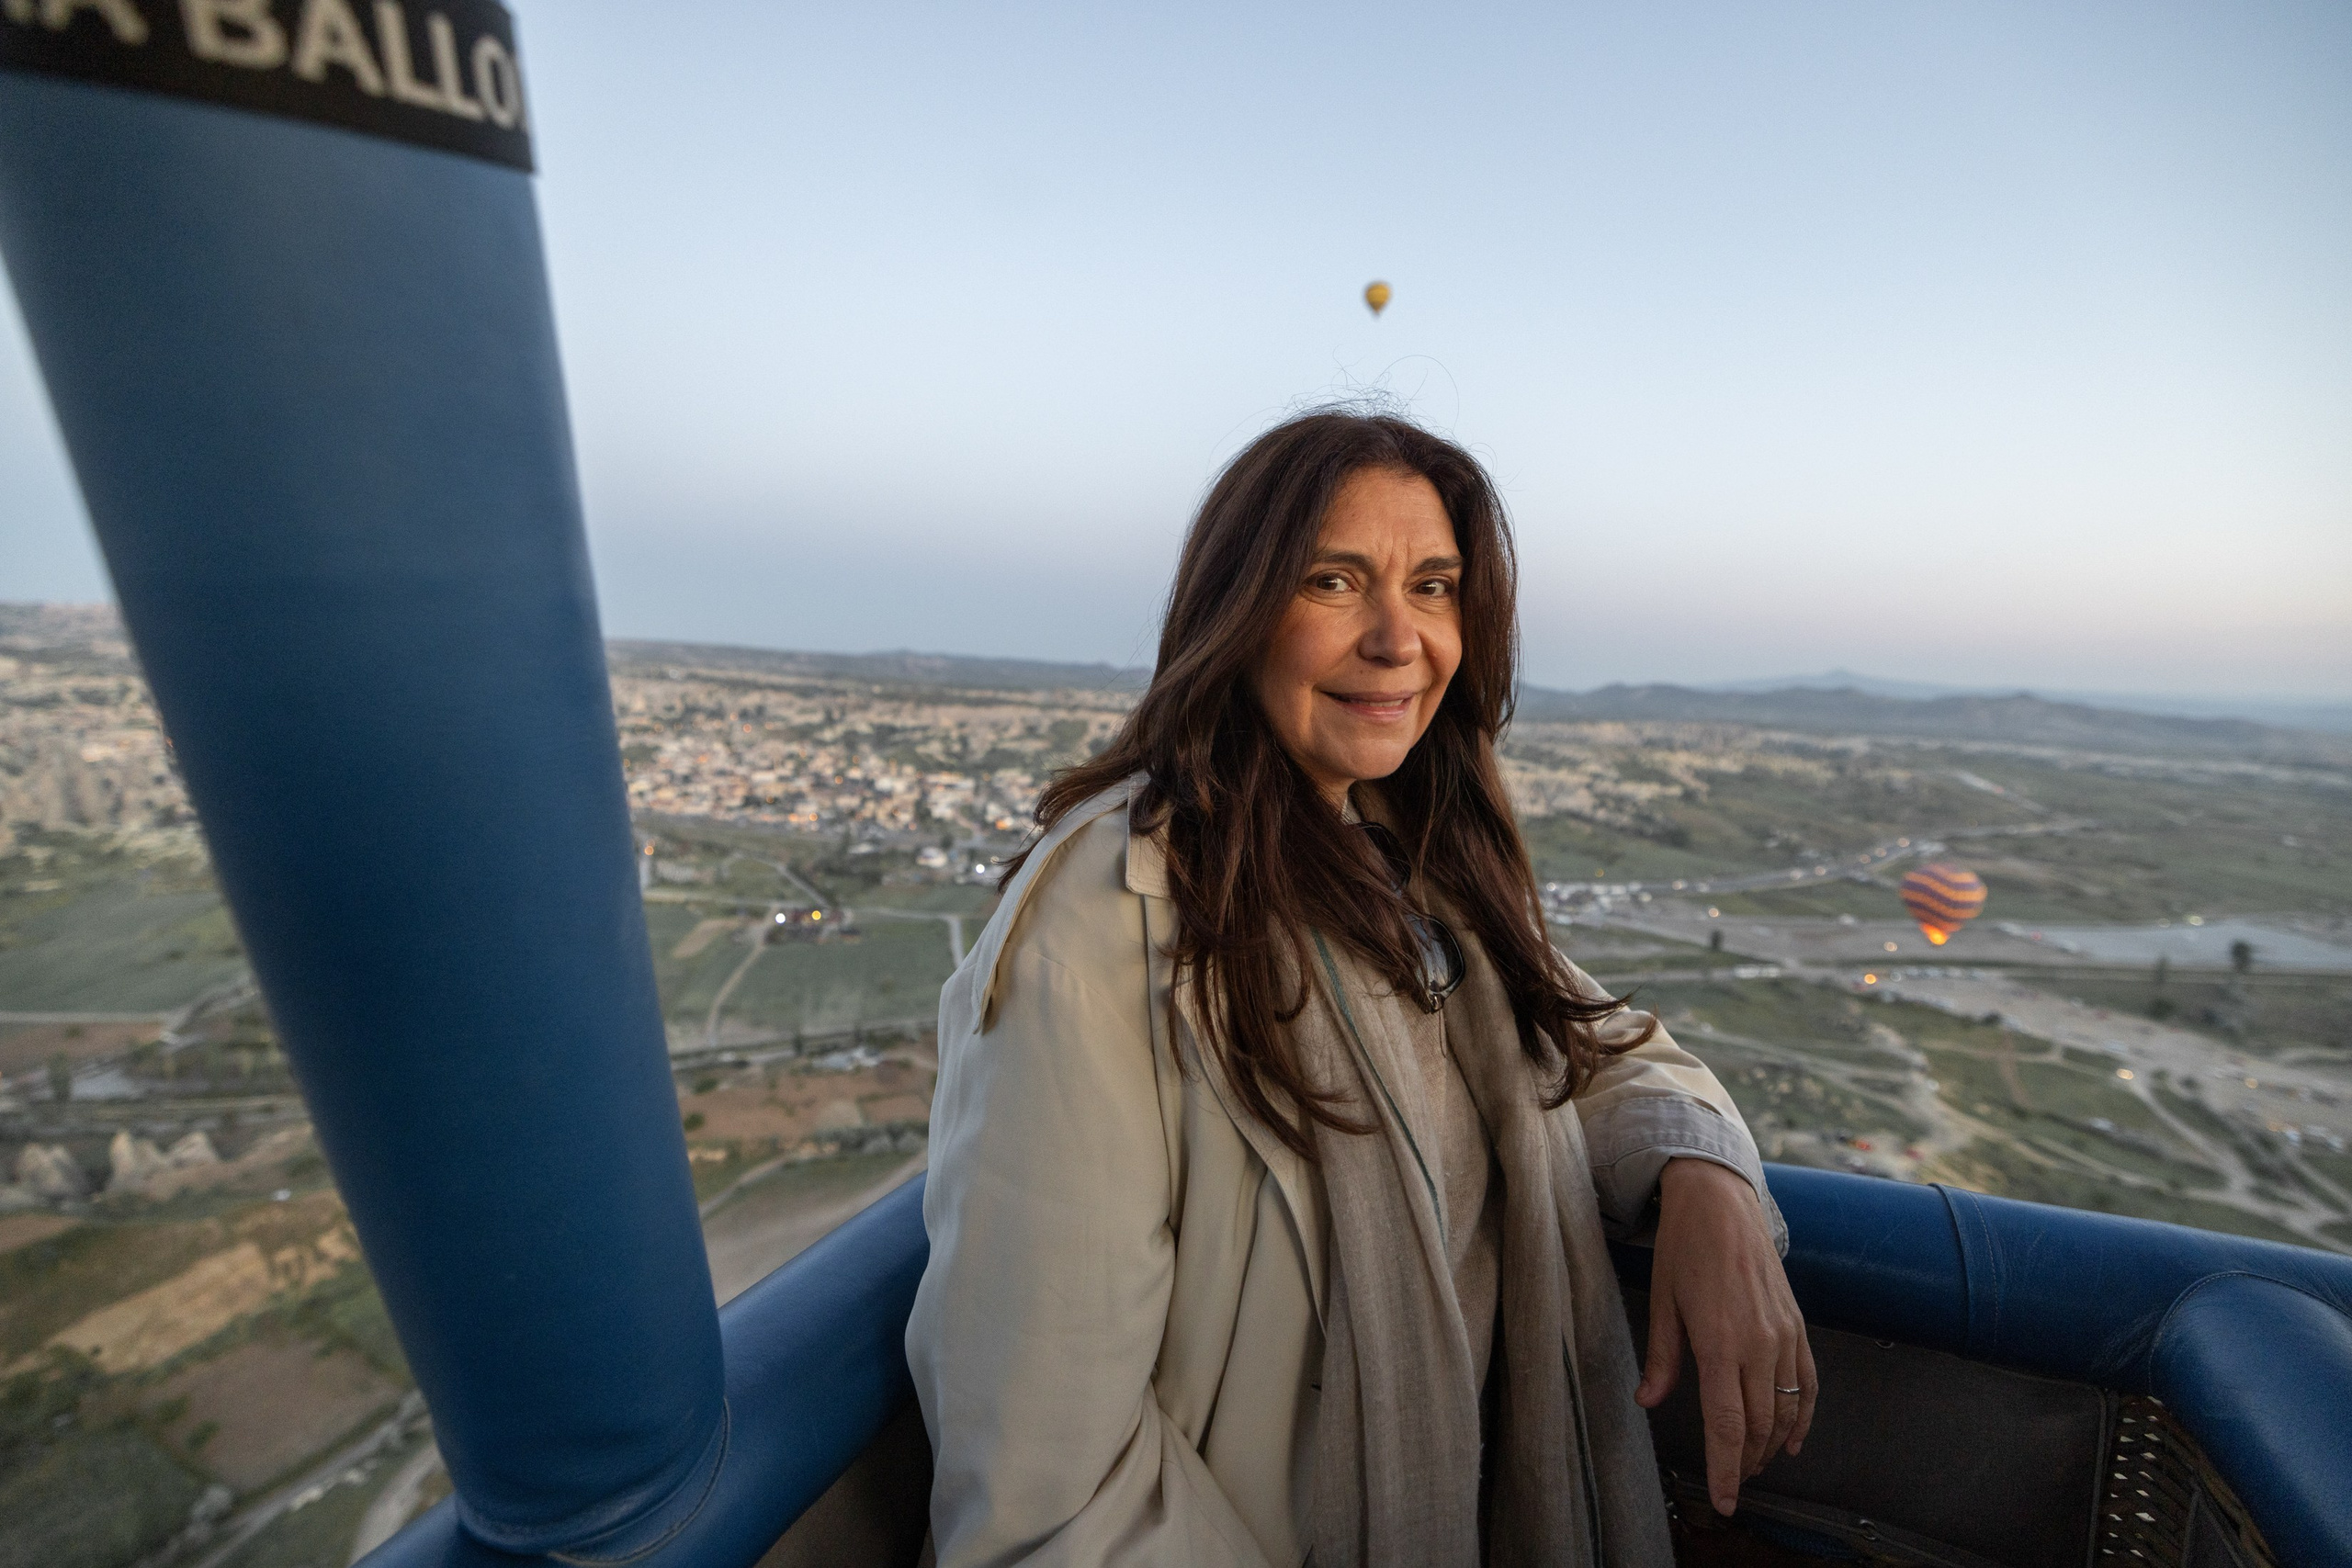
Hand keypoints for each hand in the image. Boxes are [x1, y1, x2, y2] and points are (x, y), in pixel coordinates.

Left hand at [1633, 1157, 1814, 1516]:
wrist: (1721, 1202)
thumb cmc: (1684, 1247)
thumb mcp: (1662, 1301)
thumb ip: (1661, 1357)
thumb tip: (1648, 1401)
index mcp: (1720, 1341)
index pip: (1726, 1424)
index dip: (1725, 1469)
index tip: (1724, 1500)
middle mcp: (1759, 1343)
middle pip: (1758, 1426)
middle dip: (1745, 1464)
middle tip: (1730, 1485)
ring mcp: (1784, 1335)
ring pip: (1786, 1411)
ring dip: (1771, 1446)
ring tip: (1752, 1465)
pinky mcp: (1797, 1326)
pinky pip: (1808, 1384)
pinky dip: (1804, 1417)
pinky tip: (1793, 1441)